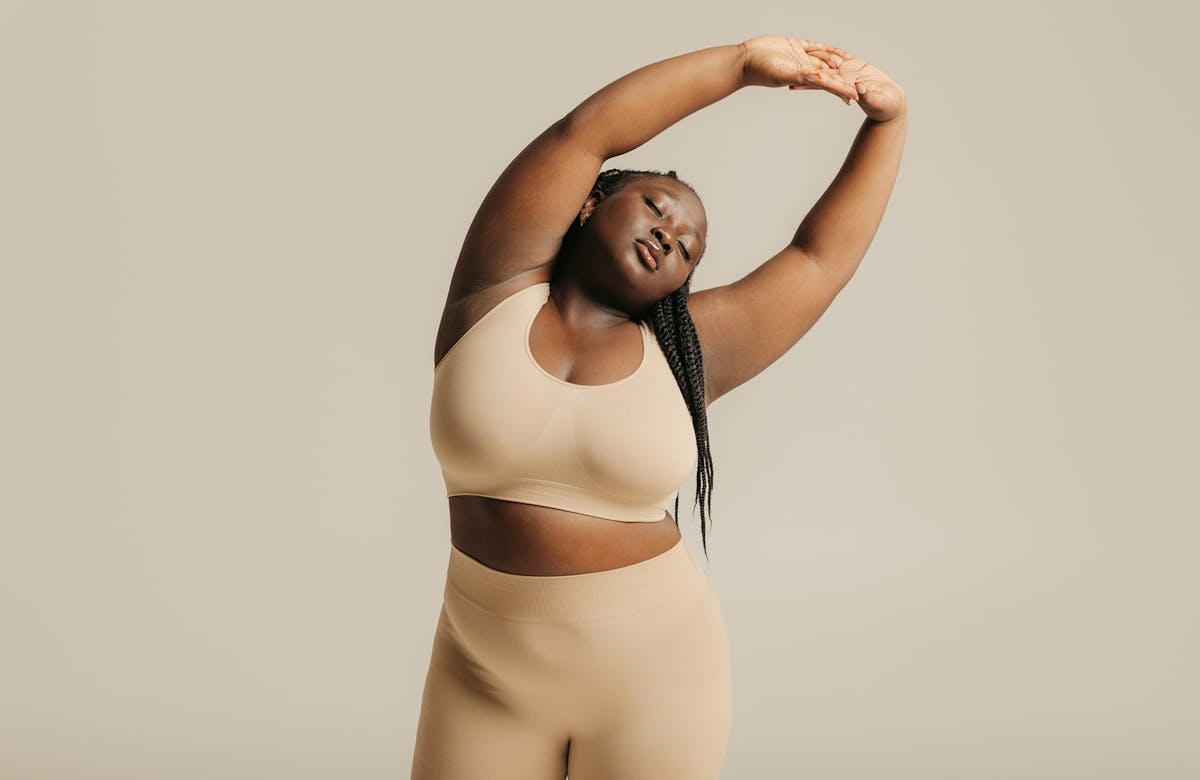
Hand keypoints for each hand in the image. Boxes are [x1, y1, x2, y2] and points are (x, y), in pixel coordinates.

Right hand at [738, 35, 858, 103]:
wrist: (745, 60)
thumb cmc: (760, 70)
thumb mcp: (781, 73)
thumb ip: (800, 76)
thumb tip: (818, 78)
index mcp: (804, 76)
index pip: (829, 83)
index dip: (843, 89)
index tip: (857, 95)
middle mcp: (804, 68)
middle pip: (830, 73)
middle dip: (844, 78)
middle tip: (860, 84)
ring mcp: (800, 57)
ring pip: (823, 58)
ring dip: (836, 61)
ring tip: (850, 66)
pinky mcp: (794, 46)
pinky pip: (813, 46)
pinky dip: (823, 47)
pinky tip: (831, 49)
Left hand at [798, 49, 906, 121]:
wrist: (890, 103)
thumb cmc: (885, 106)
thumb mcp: (876, 100)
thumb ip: (867, 94)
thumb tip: (858, 88)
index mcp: (844, 88)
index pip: (824, 83)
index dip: (812, 79)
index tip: (800, 76)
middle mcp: (842, 80)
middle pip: (820, 72)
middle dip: (805, 69)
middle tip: (791, 65)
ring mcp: (848, 72)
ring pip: (828, 61)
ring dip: (816, 56)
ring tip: (802, 50)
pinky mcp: (856, 65)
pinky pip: (841, 55)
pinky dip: (832, 50)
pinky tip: (823, 46)